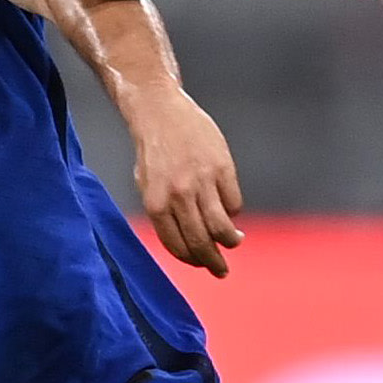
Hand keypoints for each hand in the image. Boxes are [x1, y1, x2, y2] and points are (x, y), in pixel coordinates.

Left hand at [126, 87, 247, 276]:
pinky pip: (234, 203)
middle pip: (202, 242)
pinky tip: (231, 210)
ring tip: (234, 241)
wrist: (160, 111)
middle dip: (214, 262)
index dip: (193, 260)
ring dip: (231, 241)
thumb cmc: (153, 153)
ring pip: (222, 226)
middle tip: (222, 270)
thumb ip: (165, 216)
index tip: (203, 265)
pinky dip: (234, 212)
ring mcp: (202, 182)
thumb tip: (189, 245)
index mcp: (156, 204)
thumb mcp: (148, 187)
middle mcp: (178, 196)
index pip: (178, 246)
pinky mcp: (222, 168)